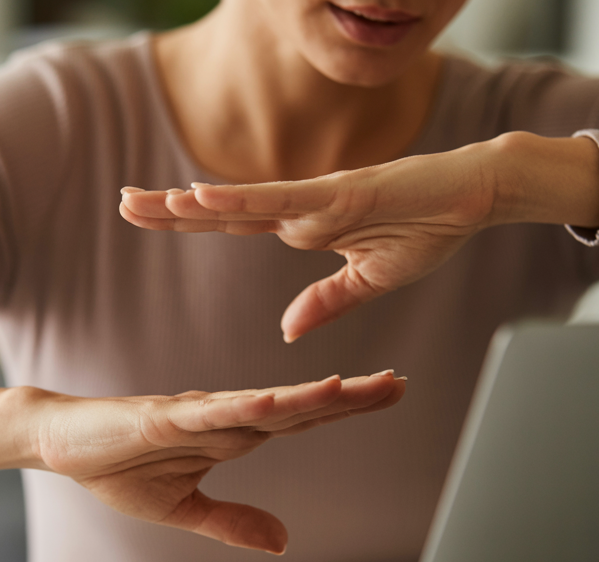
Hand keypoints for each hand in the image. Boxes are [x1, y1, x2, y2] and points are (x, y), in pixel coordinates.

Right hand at [0, 373, 404, 552]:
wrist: (62, 444)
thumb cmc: (118, 467)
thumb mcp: (182, 508)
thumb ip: (232, 522)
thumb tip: (282, 541)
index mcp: (232, 434)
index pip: (300, 419)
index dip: (345, 406)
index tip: (389, 394)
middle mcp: (224, 417)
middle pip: (297, 405)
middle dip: (349, 395)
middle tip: (398, 382)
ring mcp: (196, 414)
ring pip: (264, 403)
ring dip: (308, 396)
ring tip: (354, 387)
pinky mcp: (164, 415)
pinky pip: (214, 411)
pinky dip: (249, 406)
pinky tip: (281, 401)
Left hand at [120, 133, 598, 341]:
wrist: (475, 198)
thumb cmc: (428, 229)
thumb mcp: (368, 280)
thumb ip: (326, 301)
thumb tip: (288, 329)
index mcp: (305, 224)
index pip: (234, 224)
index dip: (191, 219)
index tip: (150, 215)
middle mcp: (301, 208)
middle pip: (223, 211)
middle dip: (171, 208)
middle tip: (123, 202)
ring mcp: (316, 200)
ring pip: (240, 203)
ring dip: (190, 203)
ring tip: (142, 201)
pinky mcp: (339, 196)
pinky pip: (279, 201)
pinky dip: (240, 201)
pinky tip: (201, 198)